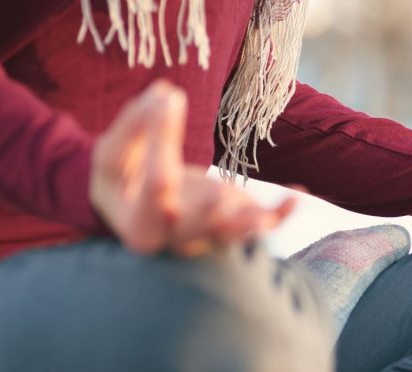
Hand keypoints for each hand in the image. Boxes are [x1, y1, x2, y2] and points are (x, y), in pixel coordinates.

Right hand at [90, 81, 295, 254]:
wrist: (137, 210)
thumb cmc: (122, 181)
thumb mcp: (114, 155)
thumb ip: (136, 125)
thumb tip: (165, 92)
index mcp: (139, 225)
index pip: (153, 184)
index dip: (160, 142)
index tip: (167, 99)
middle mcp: (175, 240)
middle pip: (191, 224)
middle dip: (204, 212)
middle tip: (215, 196)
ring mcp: (208, 236)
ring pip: (230, 233)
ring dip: (247, 223)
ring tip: (262, 217)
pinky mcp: (233, 226)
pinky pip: (261, 226)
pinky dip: (279, 214)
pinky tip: (297, 196)